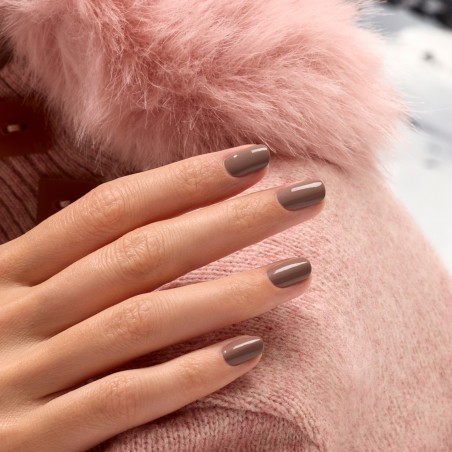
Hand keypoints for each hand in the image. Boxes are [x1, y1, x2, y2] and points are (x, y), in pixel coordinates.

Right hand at [0, 144, 324, 450]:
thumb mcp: (19, 299)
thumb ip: (76, 269)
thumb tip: (167, 229)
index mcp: (11, 271)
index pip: (111, 209)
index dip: (184, 180)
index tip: (253, 159)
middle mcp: (15, 315)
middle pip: (140, 254)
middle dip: (229, 221)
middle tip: (304, 197)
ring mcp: (22, 380)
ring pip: (139, 323)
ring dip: (226, 295)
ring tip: (298, 272)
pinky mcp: (33, 444)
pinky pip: (120, 403)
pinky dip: (186, 376)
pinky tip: (249, 353)